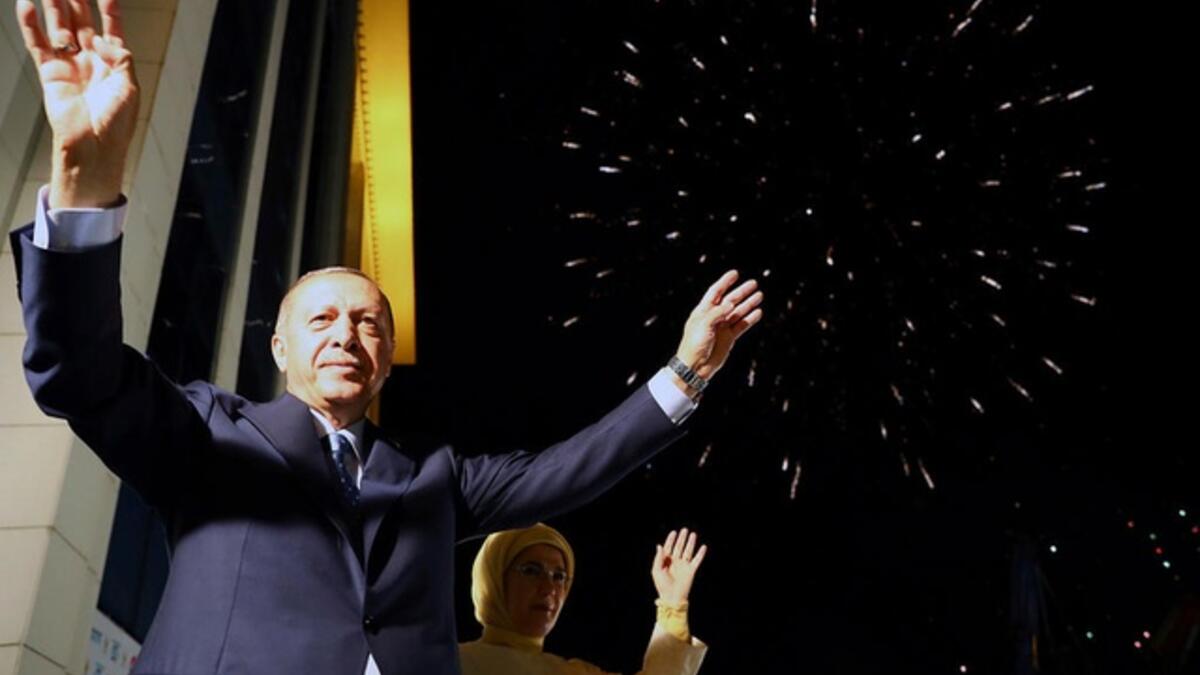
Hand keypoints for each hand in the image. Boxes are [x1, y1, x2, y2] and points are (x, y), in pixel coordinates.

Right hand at [16, 0, 138, 207]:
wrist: (94, 146)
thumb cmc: (116, 123)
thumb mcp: (130, 85)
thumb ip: (119, 56)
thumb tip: (101, 38)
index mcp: (113, 65)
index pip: (111, 29)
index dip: (109, 10)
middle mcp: (90, 62)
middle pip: (82, 23)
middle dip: (77, 2)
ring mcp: (69, 66)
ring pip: (59, 28)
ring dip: (54, 6)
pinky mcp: (50, 73)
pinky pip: (38, 43)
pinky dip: (30, 24)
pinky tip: (26, 6)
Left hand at [651, 527, 707, 606]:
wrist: (672, 597)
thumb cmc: (662, 585)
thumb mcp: (656, 570)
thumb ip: (658, 558)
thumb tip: (659, 545)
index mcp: (666, 561)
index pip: (669, 547)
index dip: (671, 539)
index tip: (674, 532)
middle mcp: (676, 561)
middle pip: (679, 547)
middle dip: (682, 538)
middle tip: (684, 530)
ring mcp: (684, 565)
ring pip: (688, 551)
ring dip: (691, 543)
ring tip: (693, 534)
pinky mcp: (691, 570)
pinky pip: (697, 560)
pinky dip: (700, 554)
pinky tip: (703, 547)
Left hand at [674, 270, 763, 386]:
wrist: (695, 366)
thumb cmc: (694, 344)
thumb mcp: (703, 325)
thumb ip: (717, 312)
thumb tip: (731, 304)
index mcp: (703, 311)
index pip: (716, 292)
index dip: (725, 282)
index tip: (735, 273)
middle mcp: (714, 317)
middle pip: (730, 300)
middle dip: (741, 292)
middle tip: (754, 283)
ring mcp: (722, 327)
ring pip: (738, 312)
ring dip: (748, 303)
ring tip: (759, 295)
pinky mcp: (729, 338)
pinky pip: (742, 325)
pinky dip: (750, 319)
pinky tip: (758, 312)